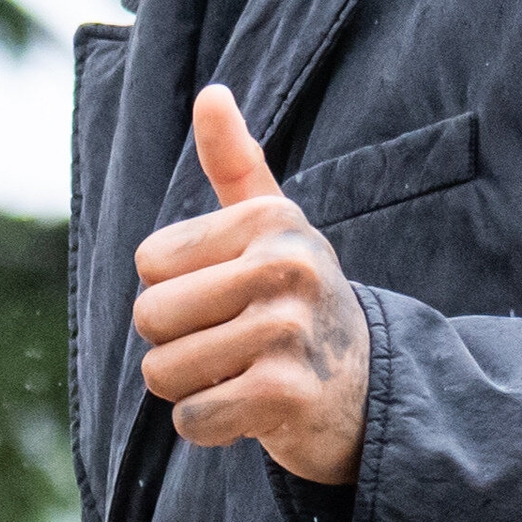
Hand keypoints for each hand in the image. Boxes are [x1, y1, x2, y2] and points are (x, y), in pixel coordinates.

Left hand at [131, 85, 370, 483]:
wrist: (371, 388)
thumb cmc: (300, 300)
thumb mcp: (275, 227)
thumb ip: (237, 164)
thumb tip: (211, 94)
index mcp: (271, 220)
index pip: (150, 263)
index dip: (174, 291)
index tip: (230, 298)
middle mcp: (284, 266)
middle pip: (150, 318)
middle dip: (176, 344)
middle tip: (233, 344)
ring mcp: (288, 331)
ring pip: (164, 373)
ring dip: (192, 388)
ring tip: (244, 373)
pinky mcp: (286, 395)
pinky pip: (192, 419)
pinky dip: (211, 426)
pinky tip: (253, 410)